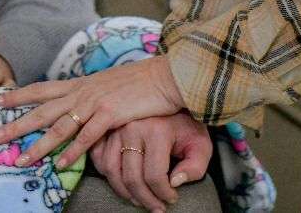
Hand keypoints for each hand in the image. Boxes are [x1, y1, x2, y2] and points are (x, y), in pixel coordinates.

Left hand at [0, 55, 185, 168]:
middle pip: (41, 109)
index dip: (17, 96)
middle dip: (14, 124)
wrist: (163, 76)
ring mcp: (94, 102)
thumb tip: (77, 105)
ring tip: (20, 161)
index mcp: (80, 84)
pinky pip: (87, 136)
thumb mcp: (107, 85)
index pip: (41, 89)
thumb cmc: (139, 82)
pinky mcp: (110, 114)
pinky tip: (61, 165)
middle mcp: (82, 92)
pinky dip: (73, 152)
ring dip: (38, 146)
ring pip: (58, 126)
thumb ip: (90, 95)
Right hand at [98, 113, 212, 211]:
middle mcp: (132, 128)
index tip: (172, 199)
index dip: (164, 194)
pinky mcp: (107, 129)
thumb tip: (174, 183)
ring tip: (139, 199)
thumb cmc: (187, 125)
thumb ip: (194, 167)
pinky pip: (99, 159)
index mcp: (157, 131)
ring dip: (124, 192)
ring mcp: (116, 128)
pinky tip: (124, 182)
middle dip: (145, 200)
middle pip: (132, 178)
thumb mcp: (200, 144)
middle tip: (156, 207)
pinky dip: (108, 176)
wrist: (172, 98)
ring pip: (111, 171)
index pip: (155, 176)